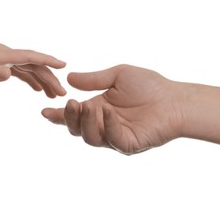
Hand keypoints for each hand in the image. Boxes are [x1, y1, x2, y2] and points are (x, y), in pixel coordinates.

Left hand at [0, 41, 66, 97]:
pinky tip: (35, 88)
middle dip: (49, 77)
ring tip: (52, 94)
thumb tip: (9, 74)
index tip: (64, 66)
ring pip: (28, 67)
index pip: (31, 56)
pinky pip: (19, 69)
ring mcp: (2, 57)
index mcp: (2, 55)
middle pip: (33, 64)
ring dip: (41, 79)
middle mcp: (5, 53)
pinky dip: (29, 78)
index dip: (48, 61)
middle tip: (61, 93)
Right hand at [42, 64, 184, 153]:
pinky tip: (108, 111)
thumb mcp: (118, 76)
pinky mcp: (128, 144)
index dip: (58, 115)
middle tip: (70, 103)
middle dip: (69, 118)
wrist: (175, 98)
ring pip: (90, 138)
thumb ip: (94, 79)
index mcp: (99, 109)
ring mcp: (115, 136)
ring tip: (87, 106)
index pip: (74, 115)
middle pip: (77, 129)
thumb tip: (69, 79)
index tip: (44, 111)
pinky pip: (112, 139)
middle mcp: (104, 125)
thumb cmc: (150, 86)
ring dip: (85, 123)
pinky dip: (108, 125)